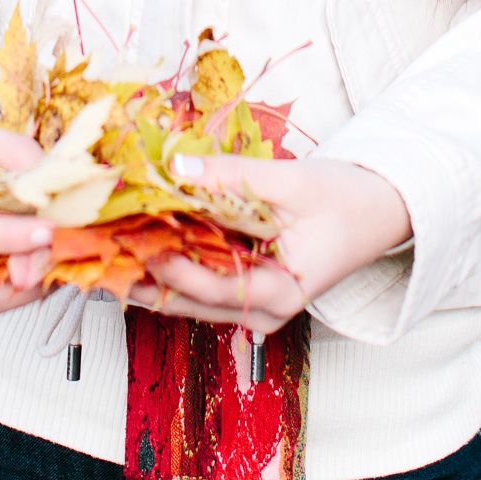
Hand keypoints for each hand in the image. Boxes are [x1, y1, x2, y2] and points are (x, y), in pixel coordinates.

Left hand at [128, 155, 410, 334]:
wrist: (383, 210)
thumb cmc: (346, 199)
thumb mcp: (291, 182)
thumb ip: (232, 178)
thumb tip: (176, 168)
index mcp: (278, 293)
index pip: (207, 285)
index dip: (164, 262)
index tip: (127, 236)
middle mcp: (263, 311)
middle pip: (189, 300)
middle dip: (143, 275)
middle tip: (97, 252)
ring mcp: (256, 305)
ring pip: (190, 297)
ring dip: (150, 274)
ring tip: (104, 252)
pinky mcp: (251, 289)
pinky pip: (204, 285)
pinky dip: (173, 267)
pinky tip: (141, 246)